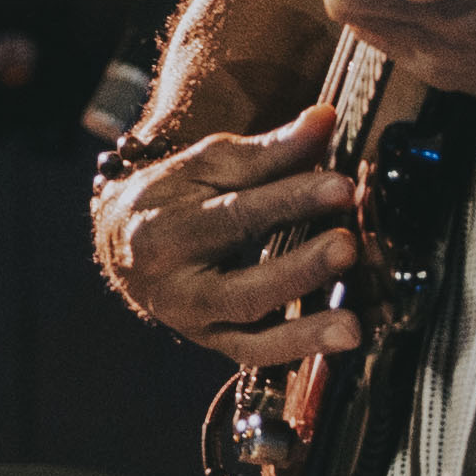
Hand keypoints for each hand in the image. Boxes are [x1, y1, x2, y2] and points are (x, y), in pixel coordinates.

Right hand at [94, 103, 367, 370]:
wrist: (122, 243)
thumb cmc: (173, 196)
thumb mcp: (209, 163)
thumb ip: (270, 149)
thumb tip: (325, 118)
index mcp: (167, 230)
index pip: (238, 216)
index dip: (292, 200)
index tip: (342, 187)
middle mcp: (177, 288)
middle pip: (243, 289)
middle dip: (299, 271)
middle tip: (347, 248)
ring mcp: (195, 325)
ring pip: (251, 340)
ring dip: (305, 335)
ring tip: (353, 328)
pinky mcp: (215, 345)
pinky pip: (259, 357)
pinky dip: (300, 353)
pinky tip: (341, 345)